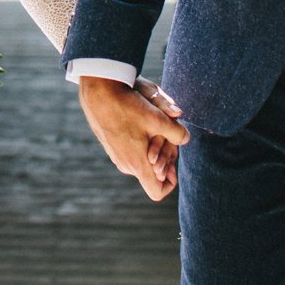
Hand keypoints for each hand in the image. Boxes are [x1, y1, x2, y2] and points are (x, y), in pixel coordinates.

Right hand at [78, 75, 188, 200]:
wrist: (98, 92)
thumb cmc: (127, 106)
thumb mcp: (157, 118)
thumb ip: (177, 133)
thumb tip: (185, 139)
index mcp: (137, 164)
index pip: (157, 192)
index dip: (170, 183)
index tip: (173, 166)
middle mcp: (126, 165)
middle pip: (152, 173)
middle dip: (165, 158)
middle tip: (170, 137)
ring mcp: (116, 157)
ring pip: (142, 161)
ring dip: (154, 148)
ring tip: (157, 127)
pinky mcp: (111, 147)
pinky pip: (131, 153)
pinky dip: (141, 143)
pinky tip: (142, 123)